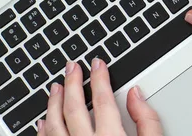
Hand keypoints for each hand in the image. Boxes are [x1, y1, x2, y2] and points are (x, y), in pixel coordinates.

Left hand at [39, 59, 161, 135]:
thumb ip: (148, 122)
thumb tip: (136, 95)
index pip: (103, 101)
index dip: (100, 78)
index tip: (97, 63)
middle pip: (74, 109)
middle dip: (72, 84)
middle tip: (72, 67)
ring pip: (54, 126)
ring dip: (54, 104)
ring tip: (55, 87)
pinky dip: (43, 130)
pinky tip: (43, 122)